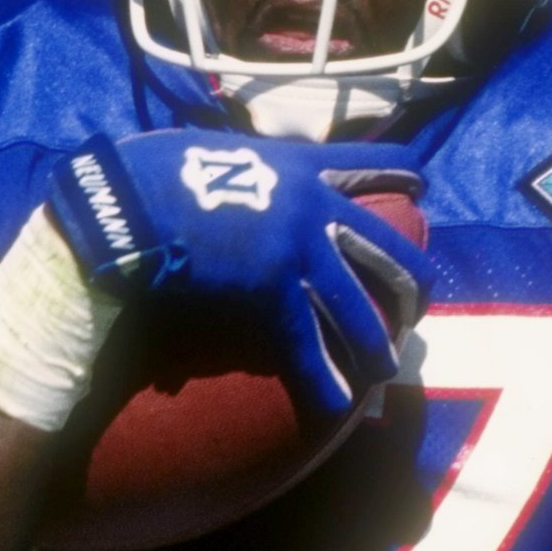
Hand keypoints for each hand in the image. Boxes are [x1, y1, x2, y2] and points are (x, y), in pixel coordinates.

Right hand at [44, 131, 425, 413]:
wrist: (128, 200)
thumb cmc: (151, 171)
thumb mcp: (211, 149)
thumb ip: (240, 162)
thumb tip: (228, 165)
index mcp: (296, 163)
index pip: (368, 161)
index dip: (403, 171)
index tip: (423, 183)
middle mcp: (311, 204)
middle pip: (385, 244)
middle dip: (411, 277)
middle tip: (420, 303)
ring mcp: (297, 248)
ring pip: (357, 301)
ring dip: (376, 339)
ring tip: (388, 366)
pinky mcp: (271, 288)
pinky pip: (307, 341)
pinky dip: (323, 376)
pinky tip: (337, 401)